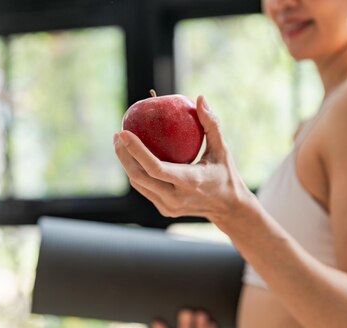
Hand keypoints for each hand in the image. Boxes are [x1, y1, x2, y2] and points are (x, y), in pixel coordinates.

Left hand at [113, 95, 251, 223]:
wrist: (228, 207)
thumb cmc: (225, 174)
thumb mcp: (223, 149)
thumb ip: (211, 124)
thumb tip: (199, 99)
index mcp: (190, 182)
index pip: (155, 168)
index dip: (136, 150)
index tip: (124, 132)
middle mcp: (176, 197)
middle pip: (139, 176)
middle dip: (123, 155)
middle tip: (118, 135)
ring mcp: (169, 206)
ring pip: (138, 183)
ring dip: (126, 163)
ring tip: (121, 143)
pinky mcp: (165, 210)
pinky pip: (144, 189)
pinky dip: (137, 171)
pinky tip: (132, 156)